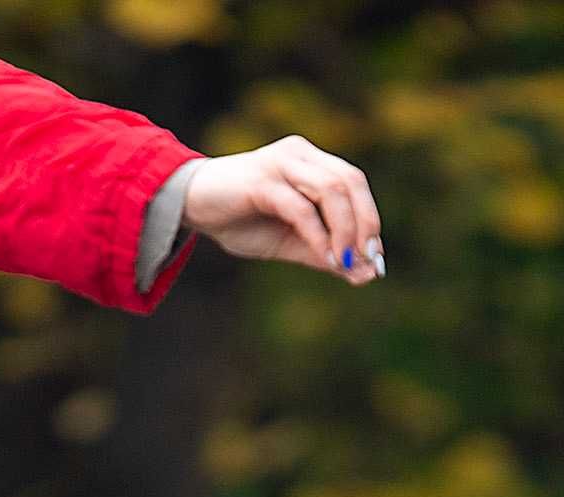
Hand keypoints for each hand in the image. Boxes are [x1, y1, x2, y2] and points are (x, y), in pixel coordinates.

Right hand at [182, 137, 383, 283]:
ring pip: (332, 190)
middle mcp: (299, 154)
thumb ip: (326, 254)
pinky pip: (301, 208)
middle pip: (351, 180)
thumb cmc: (239, 222)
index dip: (371, 218)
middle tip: (367, 261)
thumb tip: (365, 274)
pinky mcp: (261, 181)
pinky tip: (326, 259)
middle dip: (366, 223)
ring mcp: (280, 163)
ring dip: (346, 230)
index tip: (375, 259)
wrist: (188, 207)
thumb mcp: (290, 243)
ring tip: (346, 263)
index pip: (354, 181)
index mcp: (309, 161)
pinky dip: (319, 236)